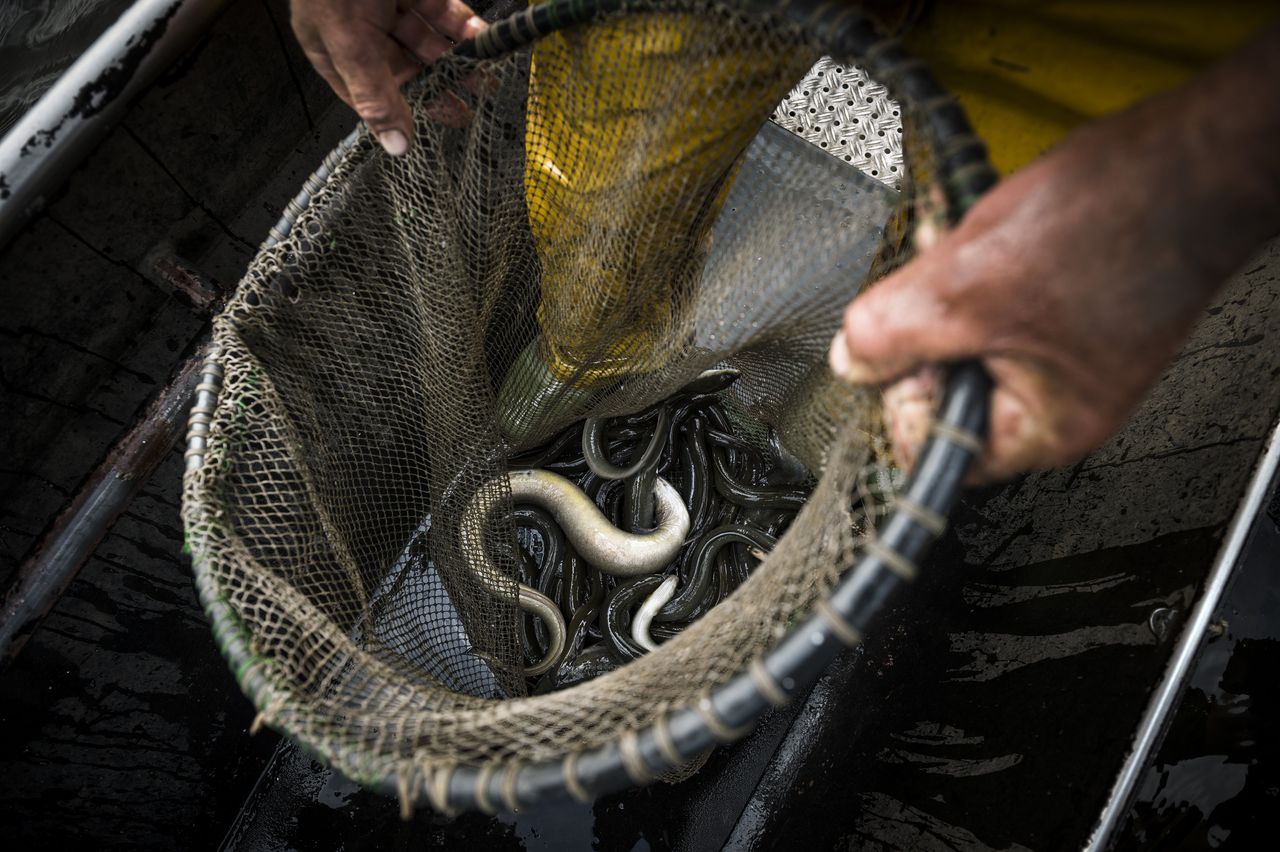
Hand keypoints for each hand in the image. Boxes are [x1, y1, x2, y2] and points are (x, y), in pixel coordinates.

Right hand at [290, 0, 485, 154]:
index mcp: (331, 45)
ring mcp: (387, 1)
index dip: (398, 112)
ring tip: (488, 81)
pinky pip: (444, 11)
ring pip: (427, 39)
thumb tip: (397, 148)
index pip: (366, 92)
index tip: (433, 132)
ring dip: (456, 60)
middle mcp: (359, 25)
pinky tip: (487, 43)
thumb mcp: (350, 37)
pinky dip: (465, 27)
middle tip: (470, 111)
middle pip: (401, 67)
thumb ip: (375, 91)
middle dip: (435, 86)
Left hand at [829, 25, 1279, 481]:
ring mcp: (1059, 358)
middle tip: (944, 288)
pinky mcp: (1060, 313)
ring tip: (972, 254)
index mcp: (1041, 428)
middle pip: (939, 393)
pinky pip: (988, 308)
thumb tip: (848, 363)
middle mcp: (1053, 404)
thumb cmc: (1111, 225)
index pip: (929, 450)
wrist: (1190, 158)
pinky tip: (986, 239)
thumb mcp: (964, 289)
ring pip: (959, 342)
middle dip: (924, 332)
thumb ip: (890, 336)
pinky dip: (972, 272)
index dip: (903, 396)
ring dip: (946, 294)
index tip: (912, 346)